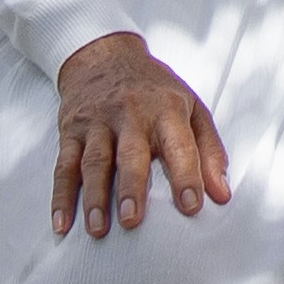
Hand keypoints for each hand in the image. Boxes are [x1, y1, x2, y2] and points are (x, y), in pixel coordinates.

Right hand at [52, 31, 231, 239]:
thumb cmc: (156, 91)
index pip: (179, 144)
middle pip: (130, 154)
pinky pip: (64, 166)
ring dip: (94, 197)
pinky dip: (60, 197)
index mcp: (166, 109)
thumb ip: (209, 151)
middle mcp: (131, 113)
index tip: (192, 207)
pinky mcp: (71, 130)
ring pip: (94, 162)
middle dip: (131, 187)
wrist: (105, 54)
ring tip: (98, 229)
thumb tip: (223, 196)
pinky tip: (62, 225)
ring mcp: (97, 122)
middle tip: (133, 220)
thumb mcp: (191, 108)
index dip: (187, 175)